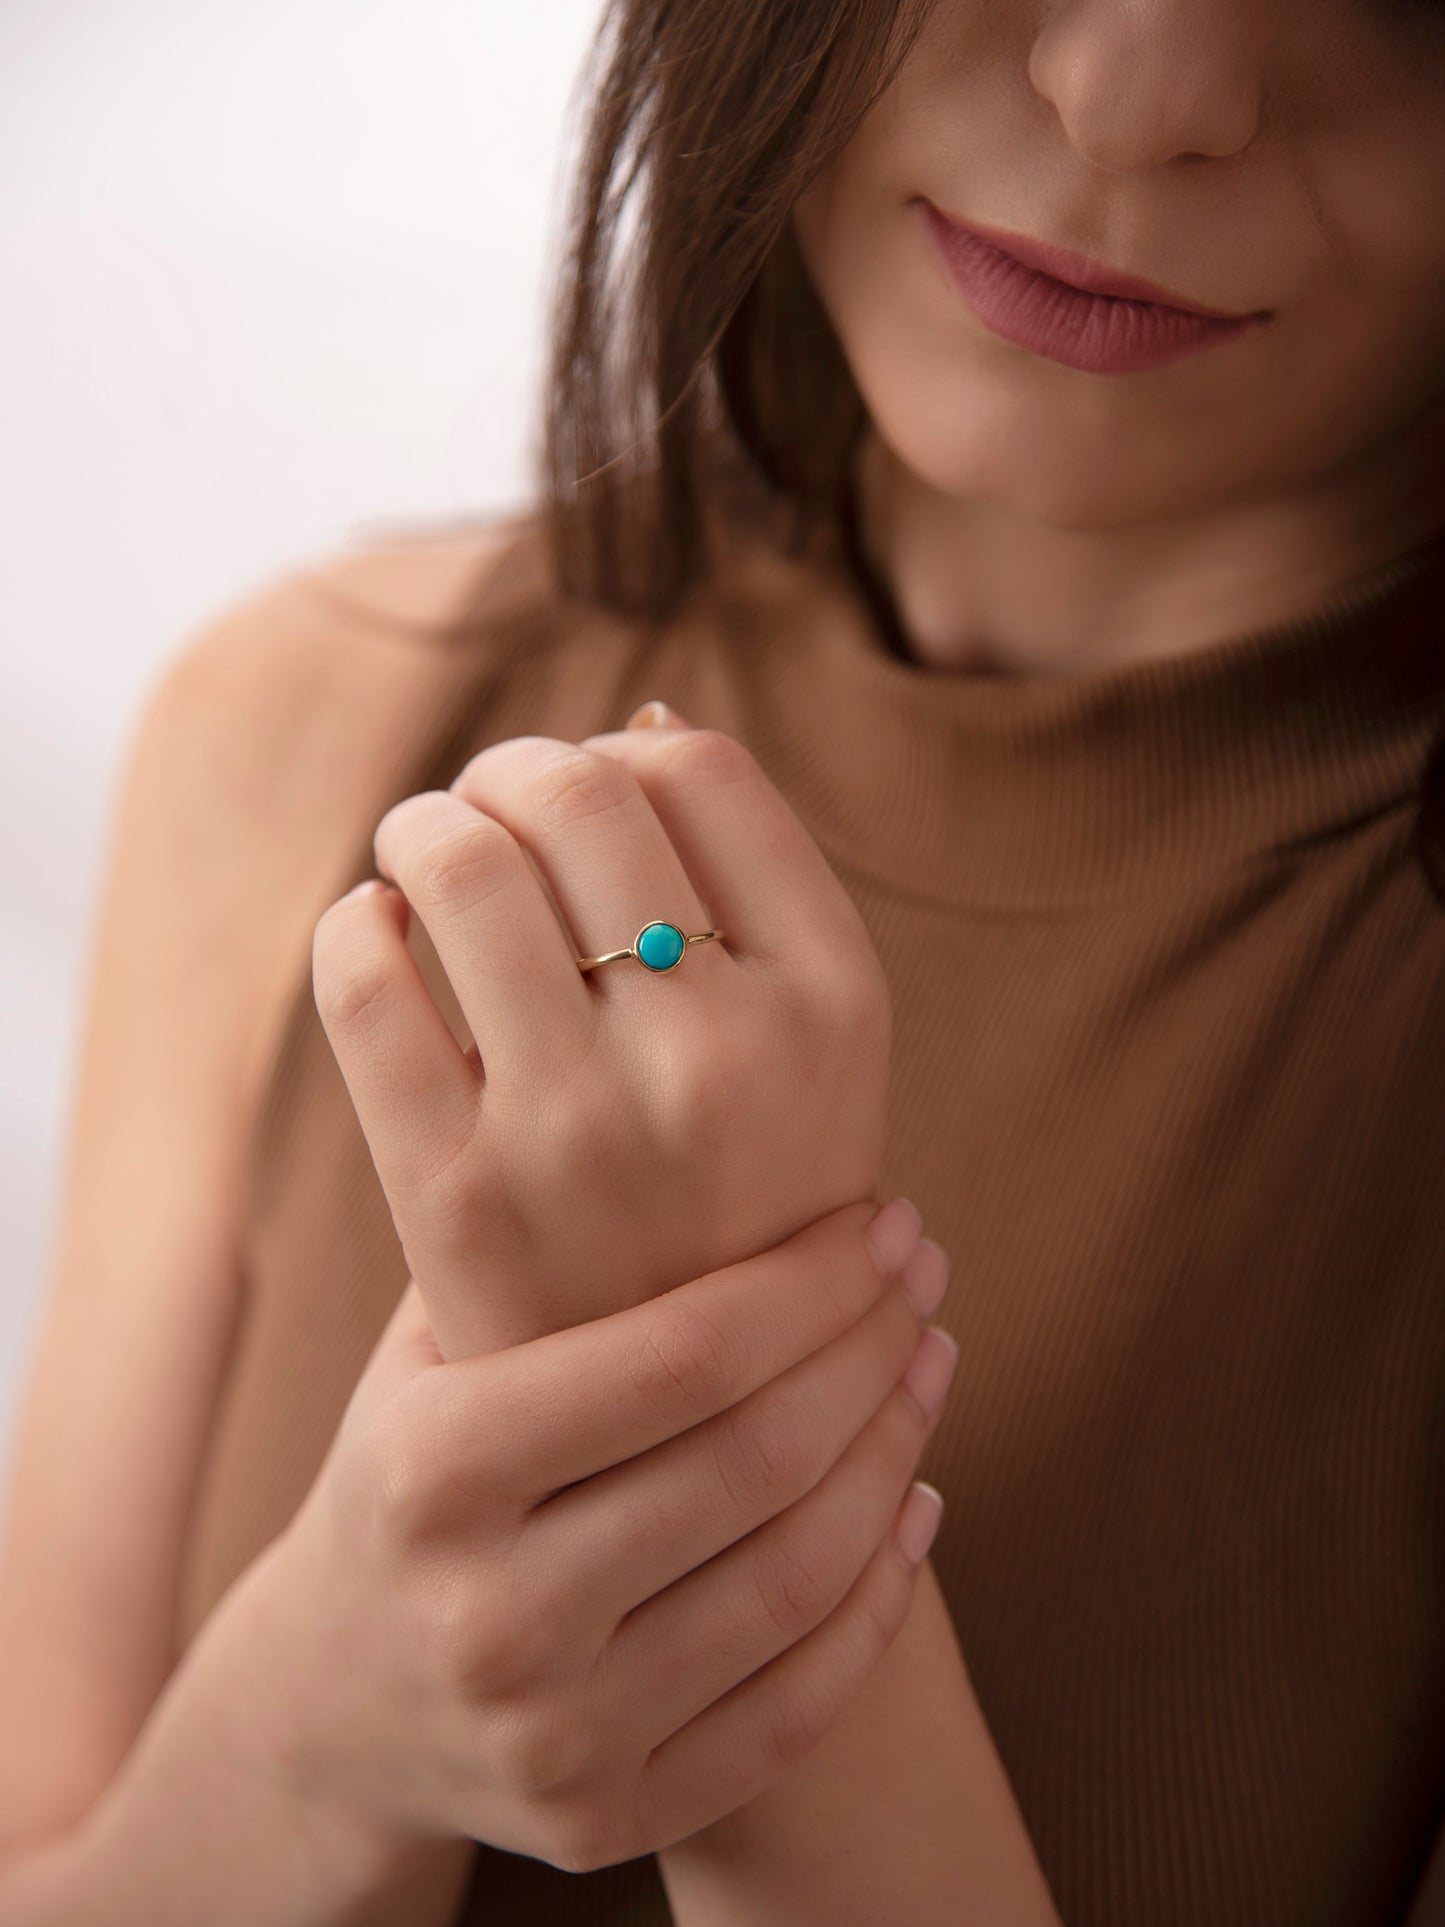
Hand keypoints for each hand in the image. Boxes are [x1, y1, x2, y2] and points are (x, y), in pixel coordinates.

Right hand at [252, 1200, 953, 1872]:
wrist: (337, 1698)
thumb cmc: (411, 1474)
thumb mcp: (428, 1357)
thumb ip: (535, 1259)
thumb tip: (702, 1101)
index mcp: (432, 1470)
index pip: (678, 1356)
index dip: (810, 1279)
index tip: (881, 1220)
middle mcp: (486, 1615)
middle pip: (754, 1464)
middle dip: (871, 1347)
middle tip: (925, 1273)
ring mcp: (552, 1737)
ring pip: (794, 1580)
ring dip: (897, 1450)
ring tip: (931, 1358)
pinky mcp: (608, 1821)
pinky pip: (798, 1705)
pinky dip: (882, 1595)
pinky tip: (918, 1497)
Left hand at [311, 716, 891, 1357]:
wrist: (673, 1424)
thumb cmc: (738, 1200)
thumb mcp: (808, 1055)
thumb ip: (753, 895)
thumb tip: (636, 725)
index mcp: (836, 1005)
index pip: (701, 773)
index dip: (627, 753)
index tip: (594, 793)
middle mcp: (724, 1056)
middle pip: (579, 794)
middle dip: (513, 771)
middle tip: (488, 806)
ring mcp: (587, 1127)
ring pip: (463, 862)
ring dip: (425, 823)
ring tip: (423, 851)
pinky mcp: (457, 1193)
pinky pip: (363, 980)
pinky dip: (353, 926)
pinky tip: (378, 937)